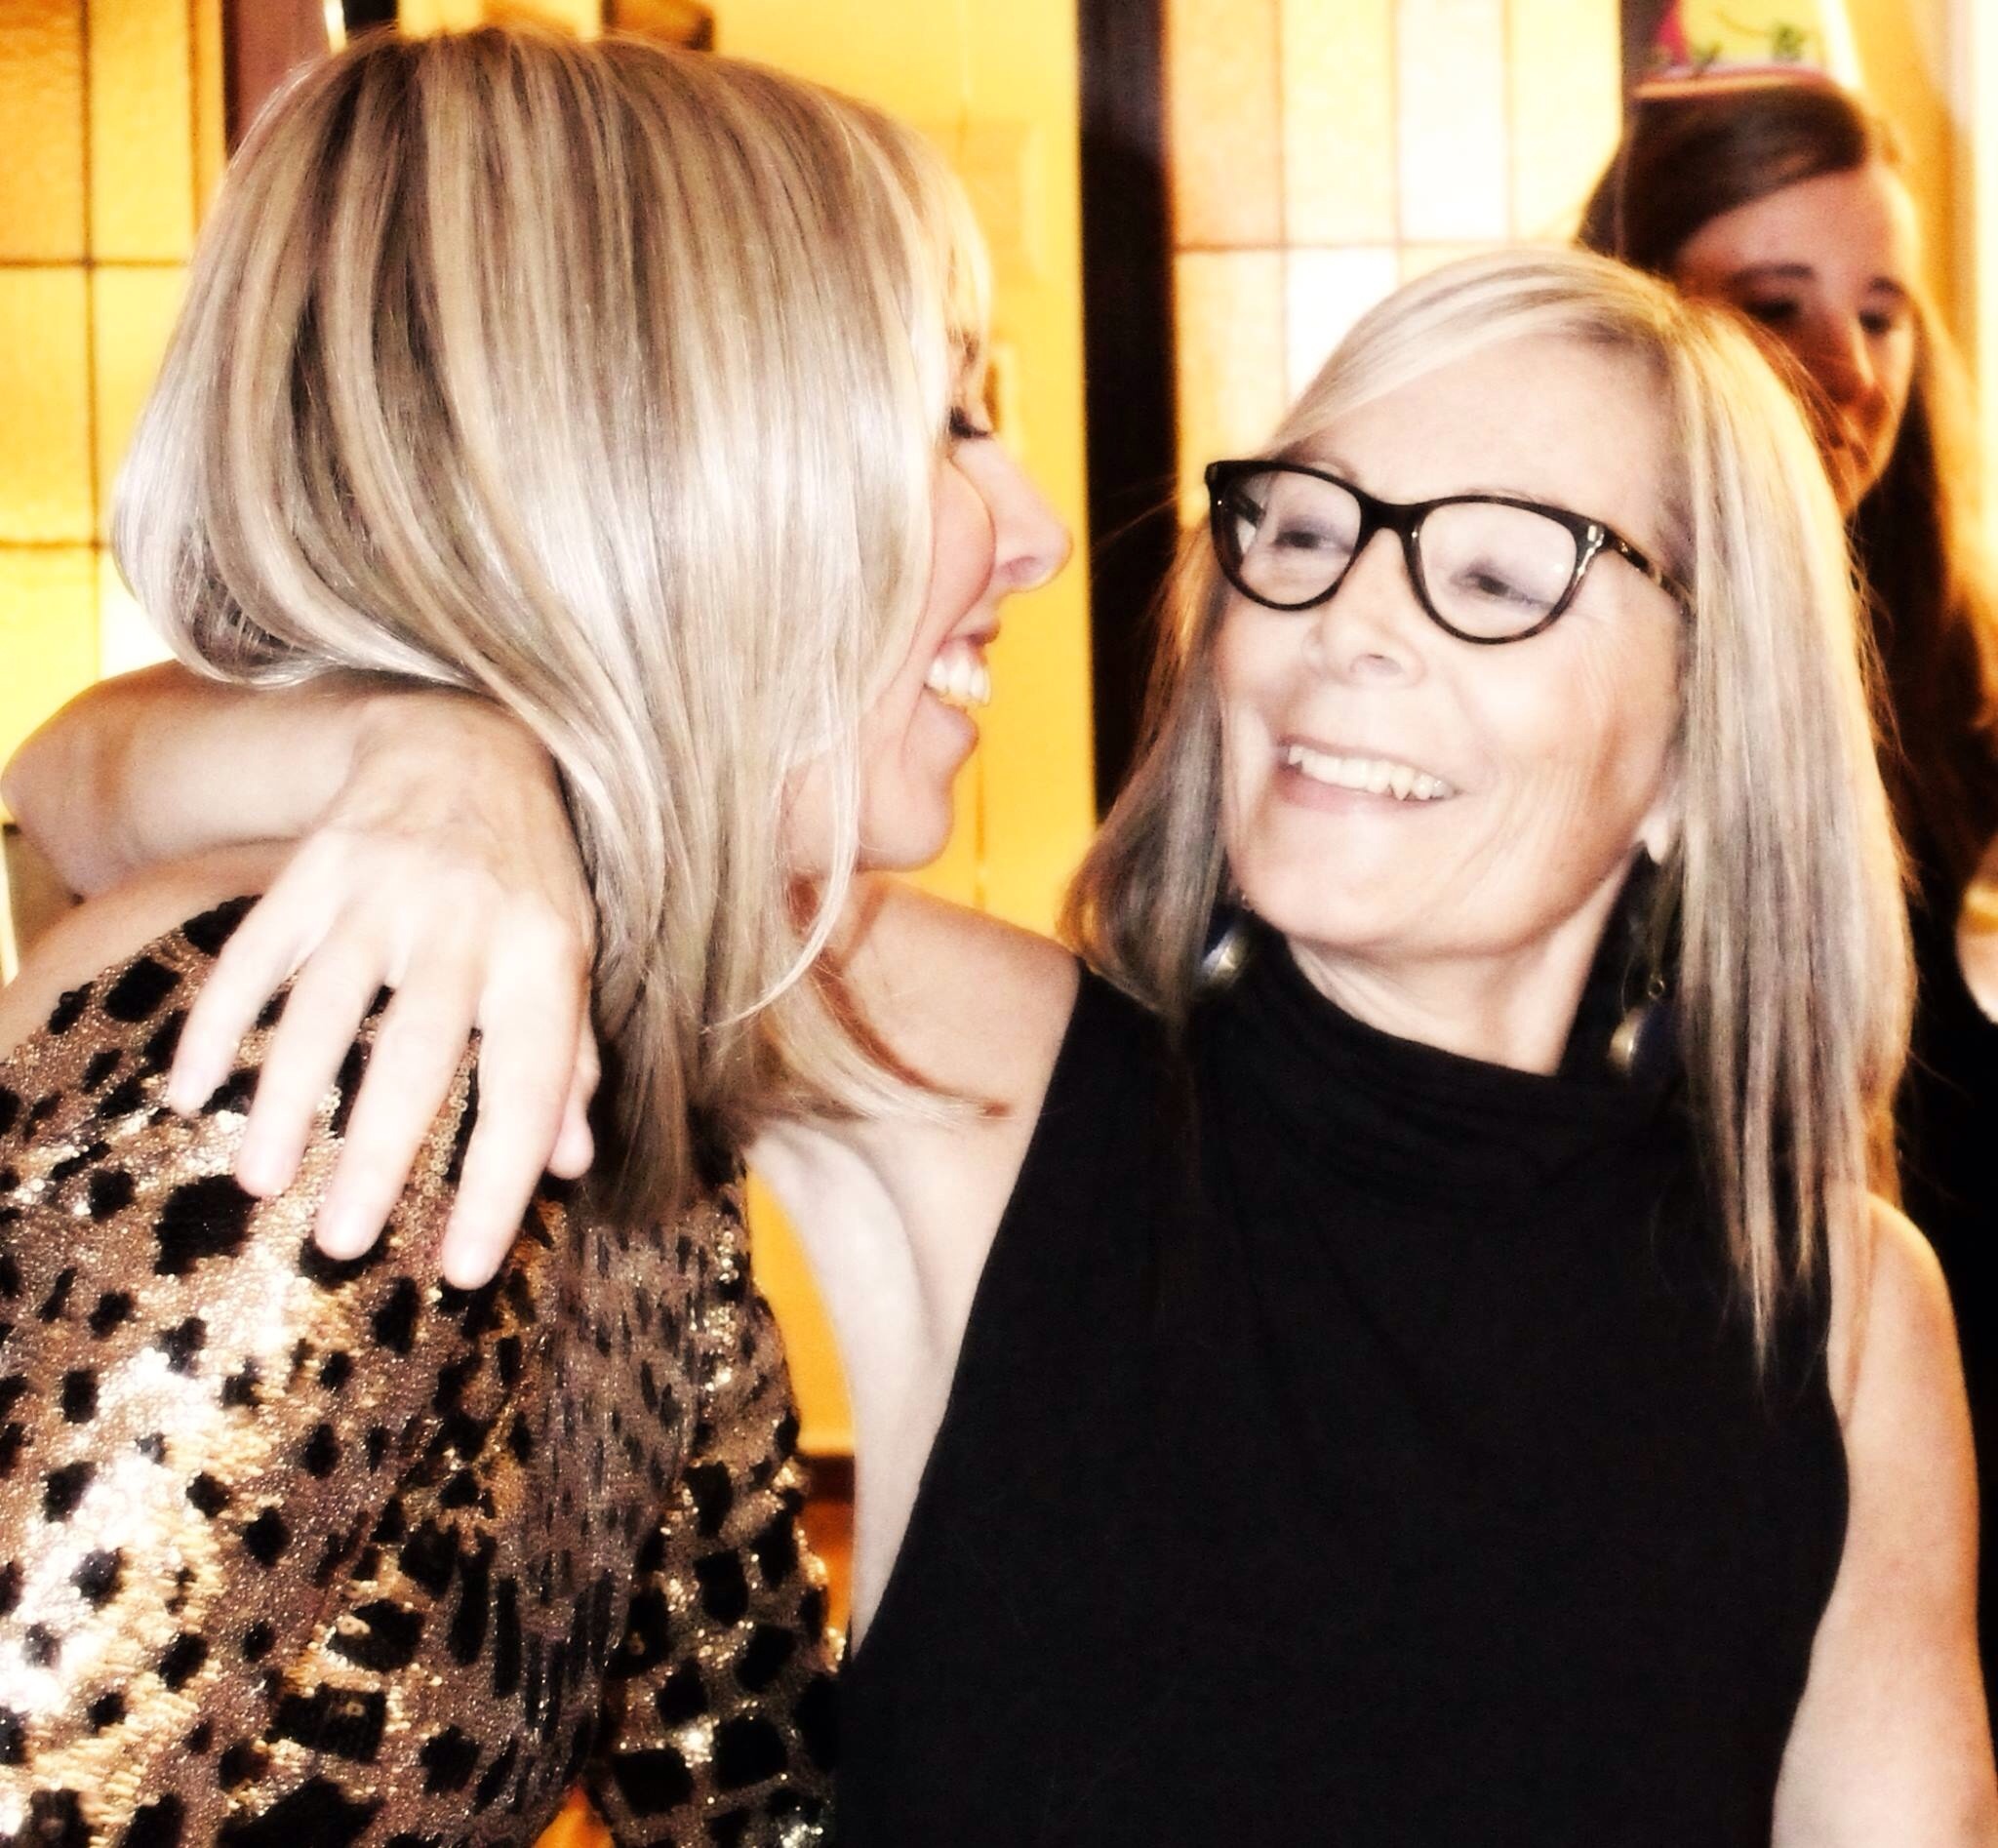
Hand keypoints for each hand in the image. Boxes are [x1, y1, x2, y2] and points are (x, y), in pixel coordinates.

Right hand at [167, 692, 598, 1285]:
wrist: (467, 744)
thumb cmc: (530, 879)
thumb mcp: (571, 957)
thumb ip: (571, 1059)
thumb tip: (569, 1163)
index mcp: (543, 958)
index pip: (528, 1088)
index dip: (499, 1184)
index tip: (460, 1270)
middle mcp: (465, 925)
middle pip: (417, 1057)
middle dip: (378, 1157)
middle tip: (343, 1247)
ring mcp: (382, 893)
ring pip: (325, 1008)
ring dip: (286, 1100)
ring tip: (262, 1183)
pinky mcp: (314, 869)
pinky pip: (255, 954)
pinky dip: (219, 1023)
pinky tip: (192, 1092)